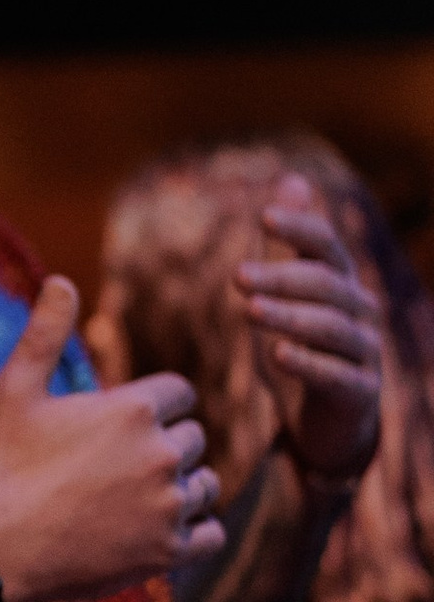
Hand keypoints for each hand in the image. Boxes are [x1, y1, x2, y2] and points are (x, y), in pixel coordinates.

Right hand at [0, 275, 224, 601]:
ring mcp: (169, 505)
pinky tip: (159, 531)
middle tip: (116, 469)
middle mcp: (162, 453)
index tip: (121, 426)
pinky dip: (194, 534)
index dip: (152, 407)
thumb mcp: (14, 391)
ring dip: (181, 490)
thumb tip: (62, 280)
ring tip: (135, 501)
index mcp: (134, 408)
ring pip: (206, 486)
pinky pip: (212, 535)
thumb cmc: (2, 467)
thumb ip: (45, 334)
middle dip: (163, 448)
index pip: (179, 394)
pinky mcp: (170, 551)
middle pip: (192, 439)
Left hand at [235, 171, 381, 483]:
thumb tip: (292, 179)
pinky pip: (336, 375)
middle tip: (237, 276)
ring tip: (250, 312)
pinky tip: (277, 356)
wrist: (327, 422)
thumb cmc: (305, 348)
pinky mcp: (359, 393)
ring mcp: (364, 353)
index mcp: (341, 284)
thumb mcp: (289, 293)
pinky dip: (308, 364)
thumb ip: (286, 244)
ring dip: (289, 317)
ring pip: (330, 329)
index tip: (263, 216)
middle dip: (281, 277)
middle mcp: (359, 313)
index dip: (300, 227)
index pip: (326, 245)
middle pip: (325, 285)